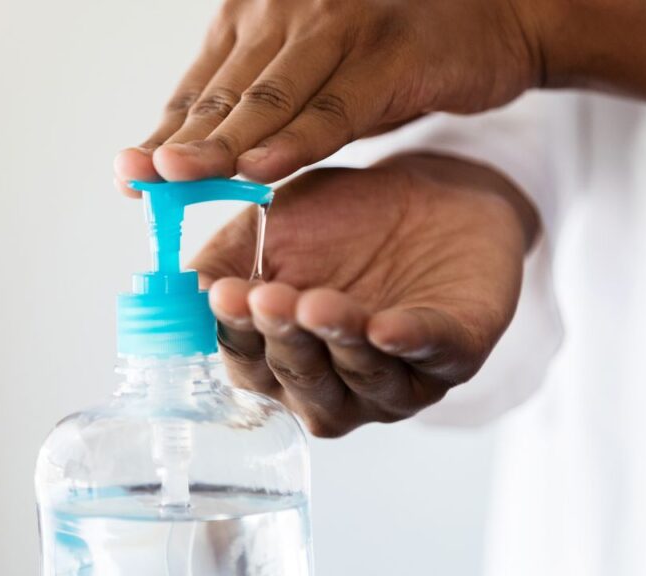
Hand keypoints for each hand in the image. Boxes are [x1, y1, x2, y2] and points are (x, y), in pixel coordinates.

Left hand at [114, 0, 645, 189]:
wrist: (491, 16)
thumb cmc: (389, 53)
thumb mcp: (312, 77)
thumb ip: (257, 111)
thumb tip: (194, 159)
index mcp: (260, 17)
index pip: (201, 84)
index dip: (165, 131)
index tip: (130, 173)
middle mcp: (289, 11)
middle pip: (225, 90)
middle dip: (180, 140)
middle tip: (141, 176)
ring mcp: (340, 26)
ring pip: (270, 96)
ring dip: (224, 142)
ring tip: (181, 175)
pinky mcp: (389, 53)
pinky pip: (335, 107)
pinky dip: (296, 141)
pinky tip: (262, 171)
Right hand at [191, 154, 537, 436]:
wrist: (430, 193)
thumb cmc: (340, 223)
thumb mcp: (270, 230)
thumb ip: (226, 259)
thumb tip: (189, 287)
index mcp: (285, 361)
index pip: (250, 363)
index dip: (236, 334)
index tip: (223, 295)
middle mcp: (338, 385)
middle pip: (303, 380)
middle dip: (285, 339)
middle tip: (269, 298)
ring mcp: (398, 377)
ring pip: (364, 376)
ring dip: (338, 342)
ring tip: (317, 303)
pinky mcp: (456, 352)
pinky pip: (433, 355)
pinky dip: (409, 342)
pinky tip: (387, 327)